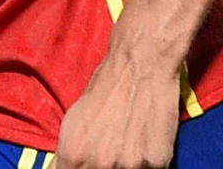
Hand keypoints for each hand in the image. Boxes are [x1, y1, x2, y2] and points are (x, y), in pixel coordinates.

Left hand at [54, 47, 180, 168]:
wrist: (141, 64)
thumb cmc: (107, 87)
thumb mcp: (73, 119)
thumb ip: (65, 154)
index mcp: (73, 155)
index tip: (89, 165)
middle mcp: (99, 164)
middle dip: (104, 168)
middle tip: (113, 150)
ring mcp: (129, 166)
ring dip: (128, 167)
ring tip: (130, 144)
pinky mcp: (157, 162)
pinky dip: (148, 163)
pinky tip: (146, 143)